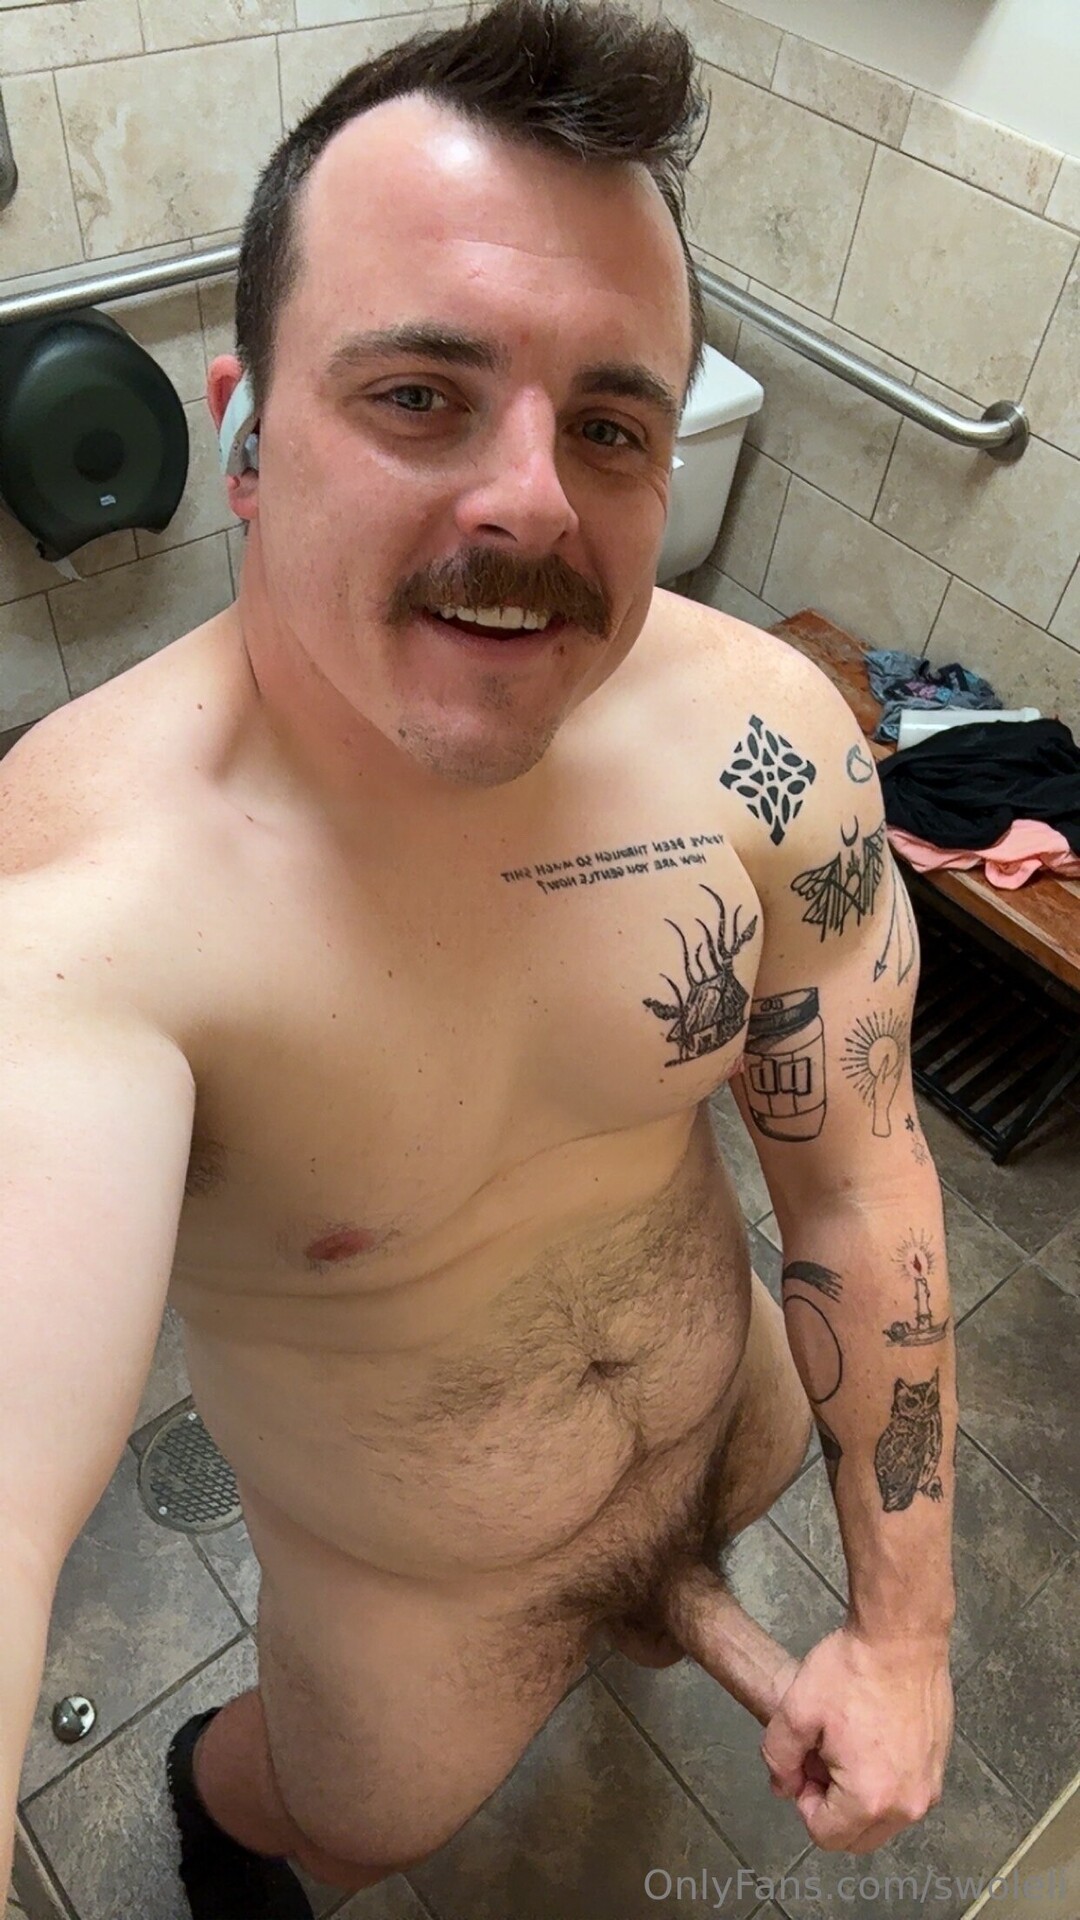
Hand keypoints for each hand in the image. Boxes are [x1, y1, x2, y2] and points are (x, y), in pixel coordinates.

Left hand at [761, 1623, 953, 1852]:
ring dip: (858, 1796)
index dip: (804, 1802)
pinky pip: (903, 1794)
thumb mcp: (796, 1711)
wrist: (902, 1636)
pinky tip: (871, 1735)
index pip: (825, 1835)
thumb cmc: (851, 1670)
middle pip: (857, 1837)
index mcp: (870, 1799)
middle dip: (832, 1806)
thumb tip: (784, 1787)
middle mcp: (907, 1805)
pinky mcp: (939, 1766)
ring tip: (846, 1743)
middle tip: (821, 1756)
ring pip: (882, 1819)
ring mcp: (930, 1787)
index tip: (804, 1763)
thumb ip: (779, 1758)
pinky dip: (884, 1781)